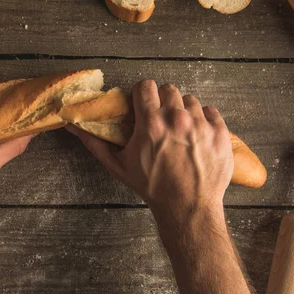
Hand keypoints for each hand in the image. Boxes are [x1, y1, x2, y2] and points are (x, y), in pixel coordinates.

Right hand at [68, 80, 232, 222]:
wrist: (188, 208)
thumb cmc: (151, 187)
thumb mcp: (118, 166)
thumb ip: (95, 142)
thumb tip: (73, 126)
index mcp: (151, 123)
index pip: (146, 85)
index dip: (143, 93)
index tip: (143, 104)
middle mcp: (177, 119)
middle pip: (169, 89)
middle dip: (163, 100)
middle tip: (161, 118)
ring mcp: (202, 124)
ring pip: (190, 99)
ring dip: (184, 110)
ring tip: (180, 129)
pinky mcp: (220, 132)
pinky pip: (211, 111)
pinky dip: (205, 120)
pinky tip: (197, 135)